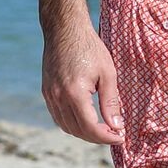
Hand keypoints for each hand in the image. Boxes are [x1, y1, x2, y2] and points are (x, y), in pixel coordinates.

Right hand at [42, 21, 124, 145]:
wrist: (65, 30)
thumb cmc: (90, 48)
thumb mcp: (108, 73)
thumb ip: (111, 102)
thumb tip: (117, 125)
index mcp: (75, 93)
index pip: (90, 127)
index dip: (107, 137)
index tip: (121, 137)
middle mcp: (58, 97)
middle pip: (78, 131)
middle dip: (98, 137)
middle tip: (115, 133)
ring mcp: (50, 95)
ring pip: (66, 126)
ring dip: (84, 133)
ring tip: (103, 129)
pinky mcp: (46, 92)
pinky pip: (58, 116)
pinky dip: (72, 124)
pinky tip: (86, 120)